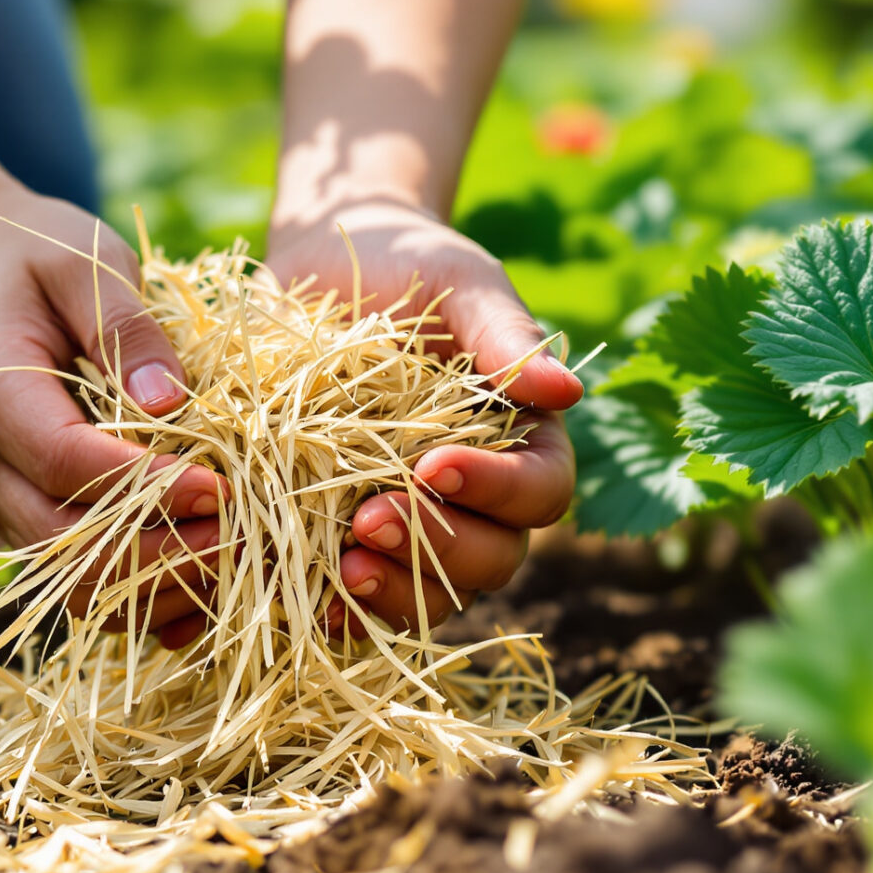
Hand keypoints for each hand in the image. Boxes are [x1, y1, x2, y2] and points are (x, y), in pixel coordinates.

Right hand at [0, 191, 224, 613]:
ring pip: (74, 583)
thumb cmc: (33, 255)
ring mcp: (0, 501)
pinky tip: (210, 577)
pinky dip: (145, 595)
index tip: (224, 487)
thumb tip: (173, 404)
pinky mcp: (24, 518)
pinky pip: (82, 583)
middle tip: (248, 534)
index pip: (70, 467)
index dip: (149, 488)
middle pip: (69, 547)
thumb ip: (127, 327)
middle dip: (163, 552)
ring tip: (239, 556)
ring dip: (158, 585)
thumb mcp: (86, 261)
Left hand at [264, 199, 581, 632]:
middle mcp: (478, 498)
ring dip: (392, 590)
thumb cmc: (411, 264)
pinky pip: (360, 599)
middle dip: (436, 548)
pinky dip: (337, 608)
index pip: (540, 492)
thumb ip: (506, 333)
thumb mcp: (460, 282)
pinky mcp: (349, 538)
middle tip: (369, 520)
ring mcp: (415, 524)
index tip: (434, 465)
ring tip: (341, 567)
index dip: (497, 492)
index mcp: (523, 441)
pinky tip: (304, 596)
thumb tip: (569, 391)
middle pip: (491, 558)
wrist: (324, 267)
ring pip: (431, 593)